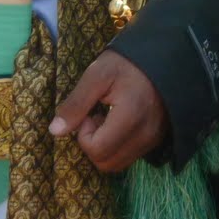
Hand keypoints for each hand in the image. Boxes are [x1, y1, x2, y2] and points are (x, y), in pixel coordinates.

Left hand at [50, 49, 169, 172]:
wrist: (163, 55)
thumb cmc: (127, 62)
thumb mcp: (97, 74)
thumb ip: (76, 103)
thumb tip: (55, 131)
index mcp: (131, 116)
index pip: (97, 149)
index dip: (84, 135)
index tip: (89, 112)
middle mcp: (146, 134)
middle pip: (106, 162)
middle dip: (92, 144)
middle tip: (95, 116)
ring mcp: (153, 139)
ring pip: (117, 163)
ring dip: (105, 147)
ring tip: (107, 119)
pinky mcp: (157, 139)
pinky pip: (130, 156)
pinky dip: (117, 146)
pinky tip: (119, 122)